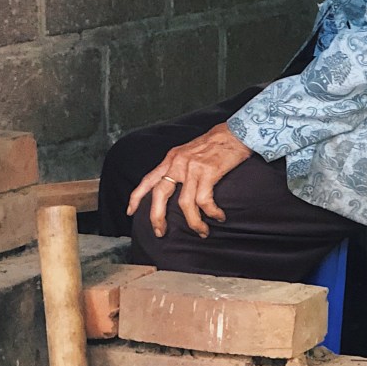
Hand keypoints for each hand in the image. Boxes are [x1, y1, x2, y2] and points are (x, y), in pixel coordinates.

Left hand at [126, 123, 251, 238]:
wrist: (236, 132)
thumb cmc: (216, 144)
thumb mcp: (189, 152)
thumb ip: (180, 167)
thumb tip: (176, 187)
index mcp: (171, 158)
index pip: (148, 179)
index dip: (137, 196)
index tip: (130, 211)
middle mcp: (178, 162)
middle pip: (159, 194)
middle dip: (157, 217)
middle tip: (160, 232)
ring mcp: (192, 167)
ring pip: (185, 204)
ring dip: (193, 222)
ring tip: (202, 231)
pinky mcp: (208, 171)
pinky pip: (205, 201)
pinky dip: (211, 213)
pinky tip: (218, 217)